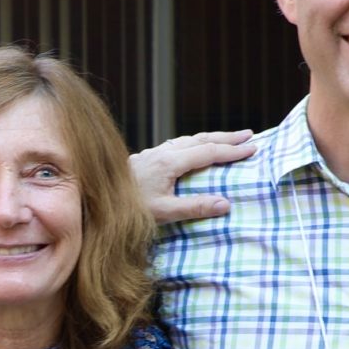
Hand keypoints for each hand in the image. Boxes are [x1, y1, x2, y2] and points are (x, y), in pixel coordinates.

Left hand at [130, 130, 255, 225]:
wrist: (97, 196)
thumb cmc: (129, 208)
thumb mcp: (163, 212)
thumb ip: (194, 208)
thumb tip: (226, 204)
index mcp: (169, 163)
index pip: (208, 152)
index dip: (232, 150)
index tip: (252, 148)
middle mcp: (163, 153)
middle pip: (201, 139)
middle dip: (227, 137)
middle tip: (249, 135)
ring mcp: (155, 153)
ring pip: (189, 139)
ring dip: (211, 138)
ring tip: (229, 139)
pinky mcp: (149, 157)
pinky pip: (179, 144)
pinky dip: (195, 142)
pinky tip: (195, 147)